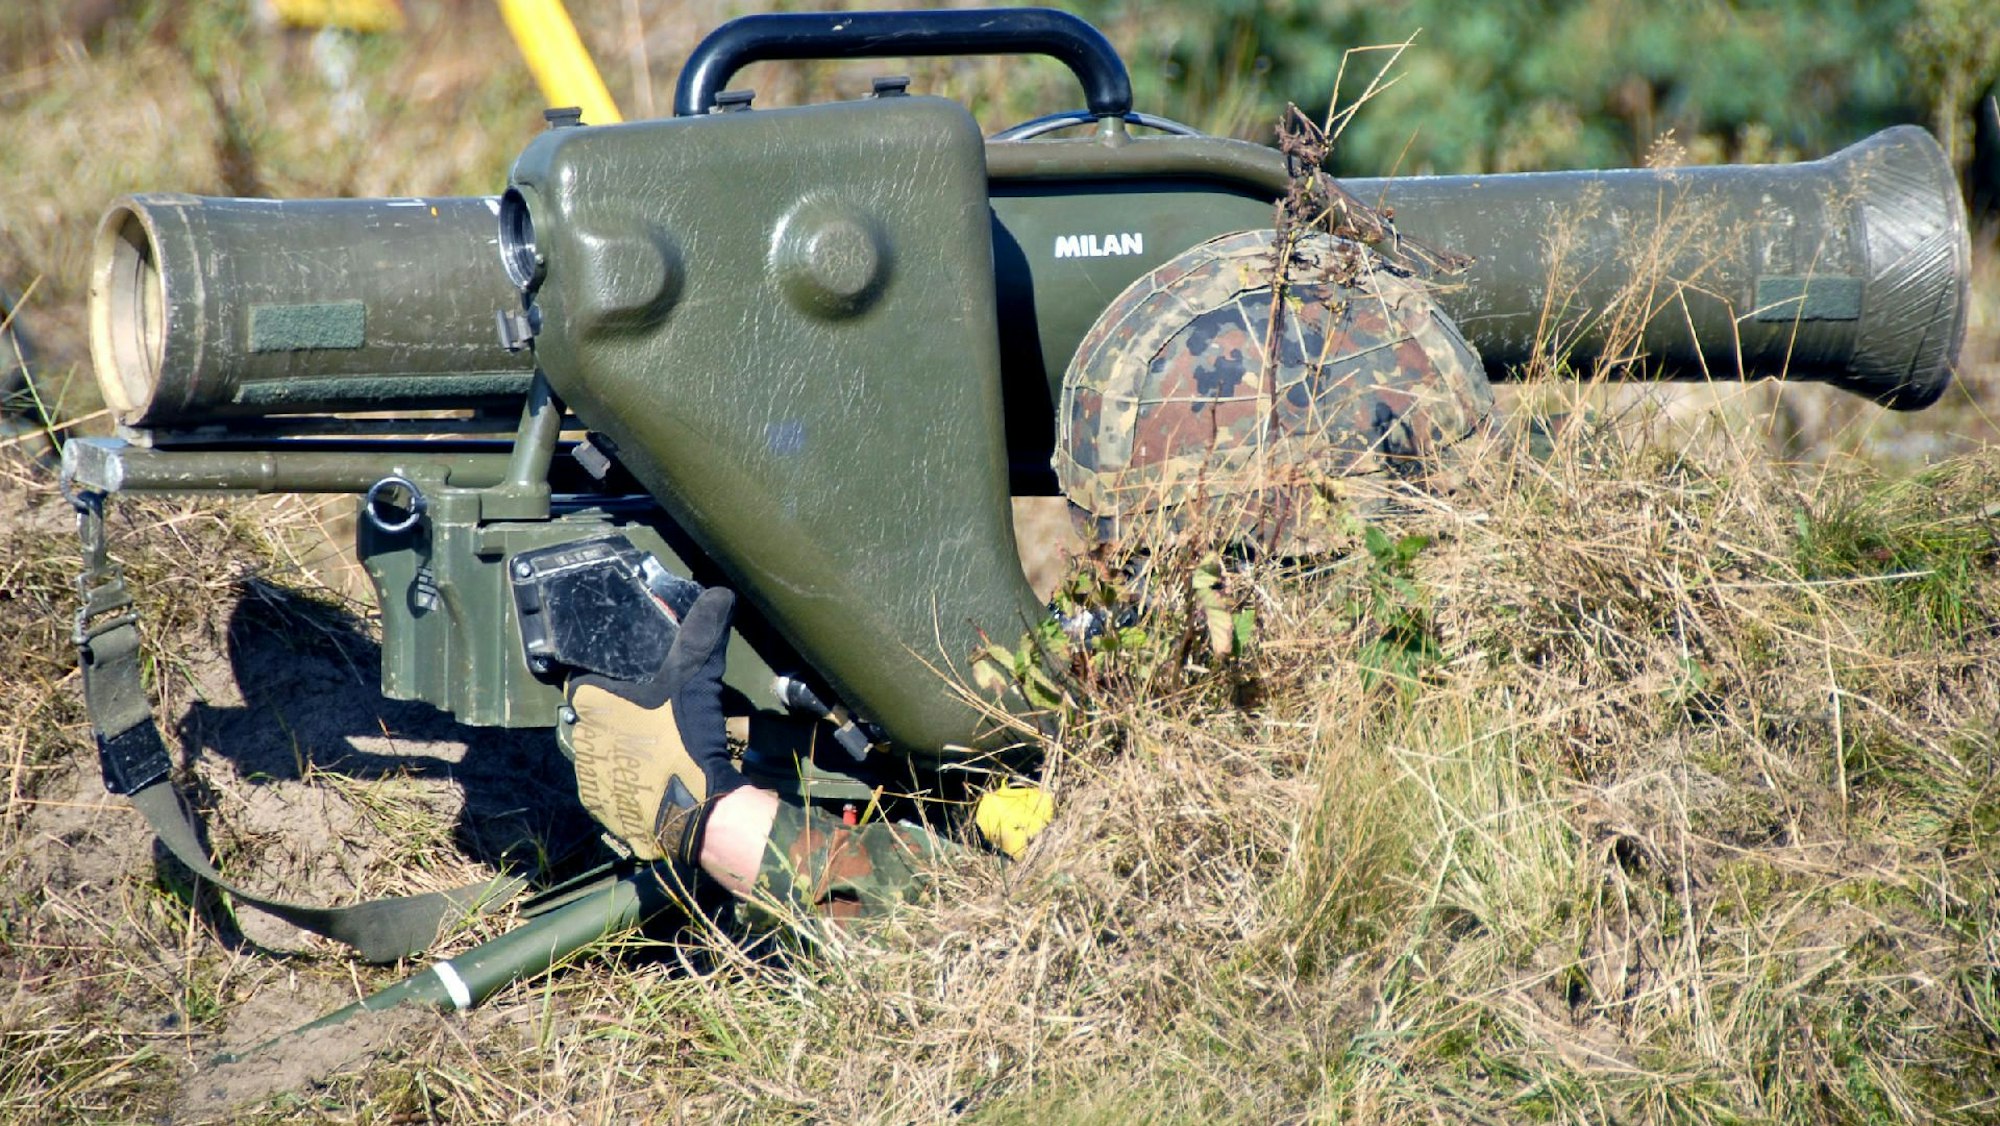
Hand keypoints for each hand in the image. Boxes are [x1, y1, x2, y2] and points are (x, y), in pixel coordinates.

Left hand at [565, 587, 746, 863]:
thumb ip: (703, 634)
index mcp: (592, 701)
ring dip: (619, 747)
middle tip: (652, 715)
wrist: (692, 812)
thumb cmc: (684, 738)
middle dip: (617, 714)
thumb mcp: (697, 678)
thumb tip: (721, 594)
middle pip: (593, 715)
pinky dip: (624, 779)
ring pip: (599, 750)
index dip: (609, 679)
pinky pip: (607, 784)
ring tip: (655, 748)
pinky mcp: (599, 806)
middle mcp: (580, 736)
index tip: (635, 683)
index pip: (585, 679)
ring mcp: (588, 775)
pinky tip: (651, 777)